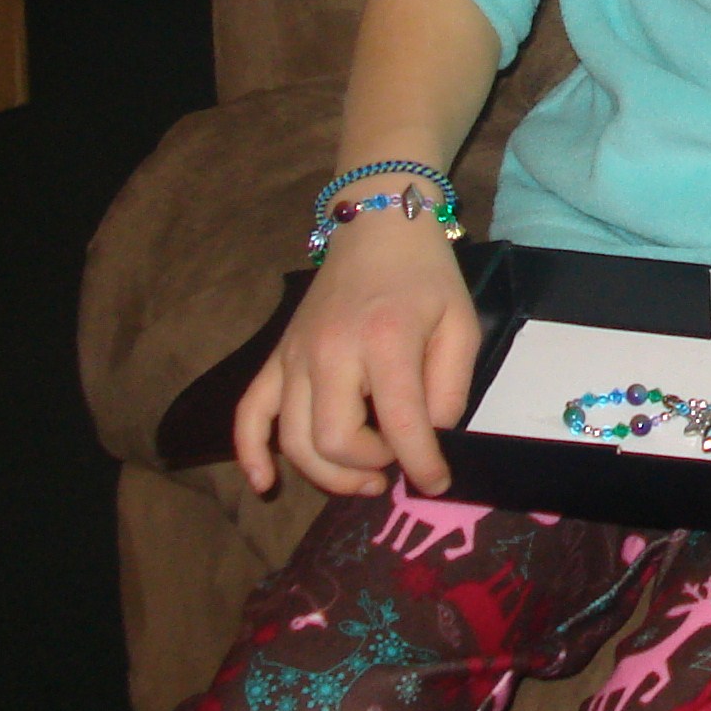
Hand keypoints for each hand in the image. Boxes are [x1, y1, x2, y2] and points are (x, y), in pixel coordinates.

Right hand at [234, 212, 482, 498]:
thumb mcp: (461, 324)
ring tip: (366, 477)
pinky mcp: (276, 357)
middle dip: (370, 467)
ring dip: (328, 473)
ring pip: (294, 440)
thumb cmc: (426, 276)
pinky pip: (249, 413)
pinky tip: (264, 483)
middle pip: (334, 441)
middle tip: (397, 463)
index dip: (422, 465)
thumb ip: (451, 386)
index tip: (438, 483)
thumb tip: (432, 437)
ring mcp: (295, 356)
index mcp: (385, 341)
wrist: (378, 227)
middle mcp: (331, 352)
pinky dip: (250, 454)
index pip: (400, 424)